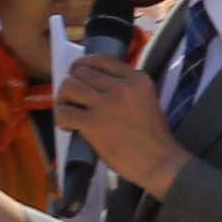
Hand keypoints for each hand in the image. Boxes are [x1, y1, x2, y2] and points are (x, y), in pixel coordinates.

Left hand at [50, 44, 187, 195]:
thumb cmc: (155, 137)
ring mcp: (106, 104)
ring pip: (69, 87)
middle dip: (73, 83)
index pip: (102, 59)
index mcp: (137, 80)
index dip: (84, 64)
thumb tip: (97, 86)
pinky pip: (64, 112)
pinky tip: (69, 126)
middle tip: (73, 98)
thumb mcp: (148, 101)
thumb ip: (128, 89)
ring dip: (64, 99)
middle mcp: (121, 87)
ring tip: (69, 110)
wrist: (160, 162)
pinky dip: (61, 118)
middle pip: (81, 71)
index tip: (80, 74)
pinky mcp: (93, 123)